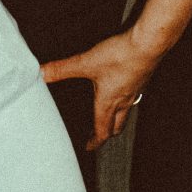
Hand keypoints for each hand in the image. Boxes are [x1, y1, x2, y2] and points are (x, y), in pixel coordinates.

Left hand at [41, 27, 158, 149]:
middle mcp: (124, 100)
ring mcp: (136, 90)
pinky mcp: (143, 77)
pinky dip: (127, 97)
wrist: (148, 44)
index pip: (102, 131)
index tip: (89, 147)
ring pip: (127, 111)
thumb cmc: (120, 56)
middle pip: (117, 125)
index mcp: (109, 103)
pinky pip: (135, 95)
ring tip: (111, 113)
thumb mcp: (87, 62)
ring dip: (118, 116)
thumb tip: (42, 73)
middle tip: (100, 134)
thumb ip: (63, 68)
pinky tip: (123, 86)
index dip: (95, 142)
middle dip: (107, 132)